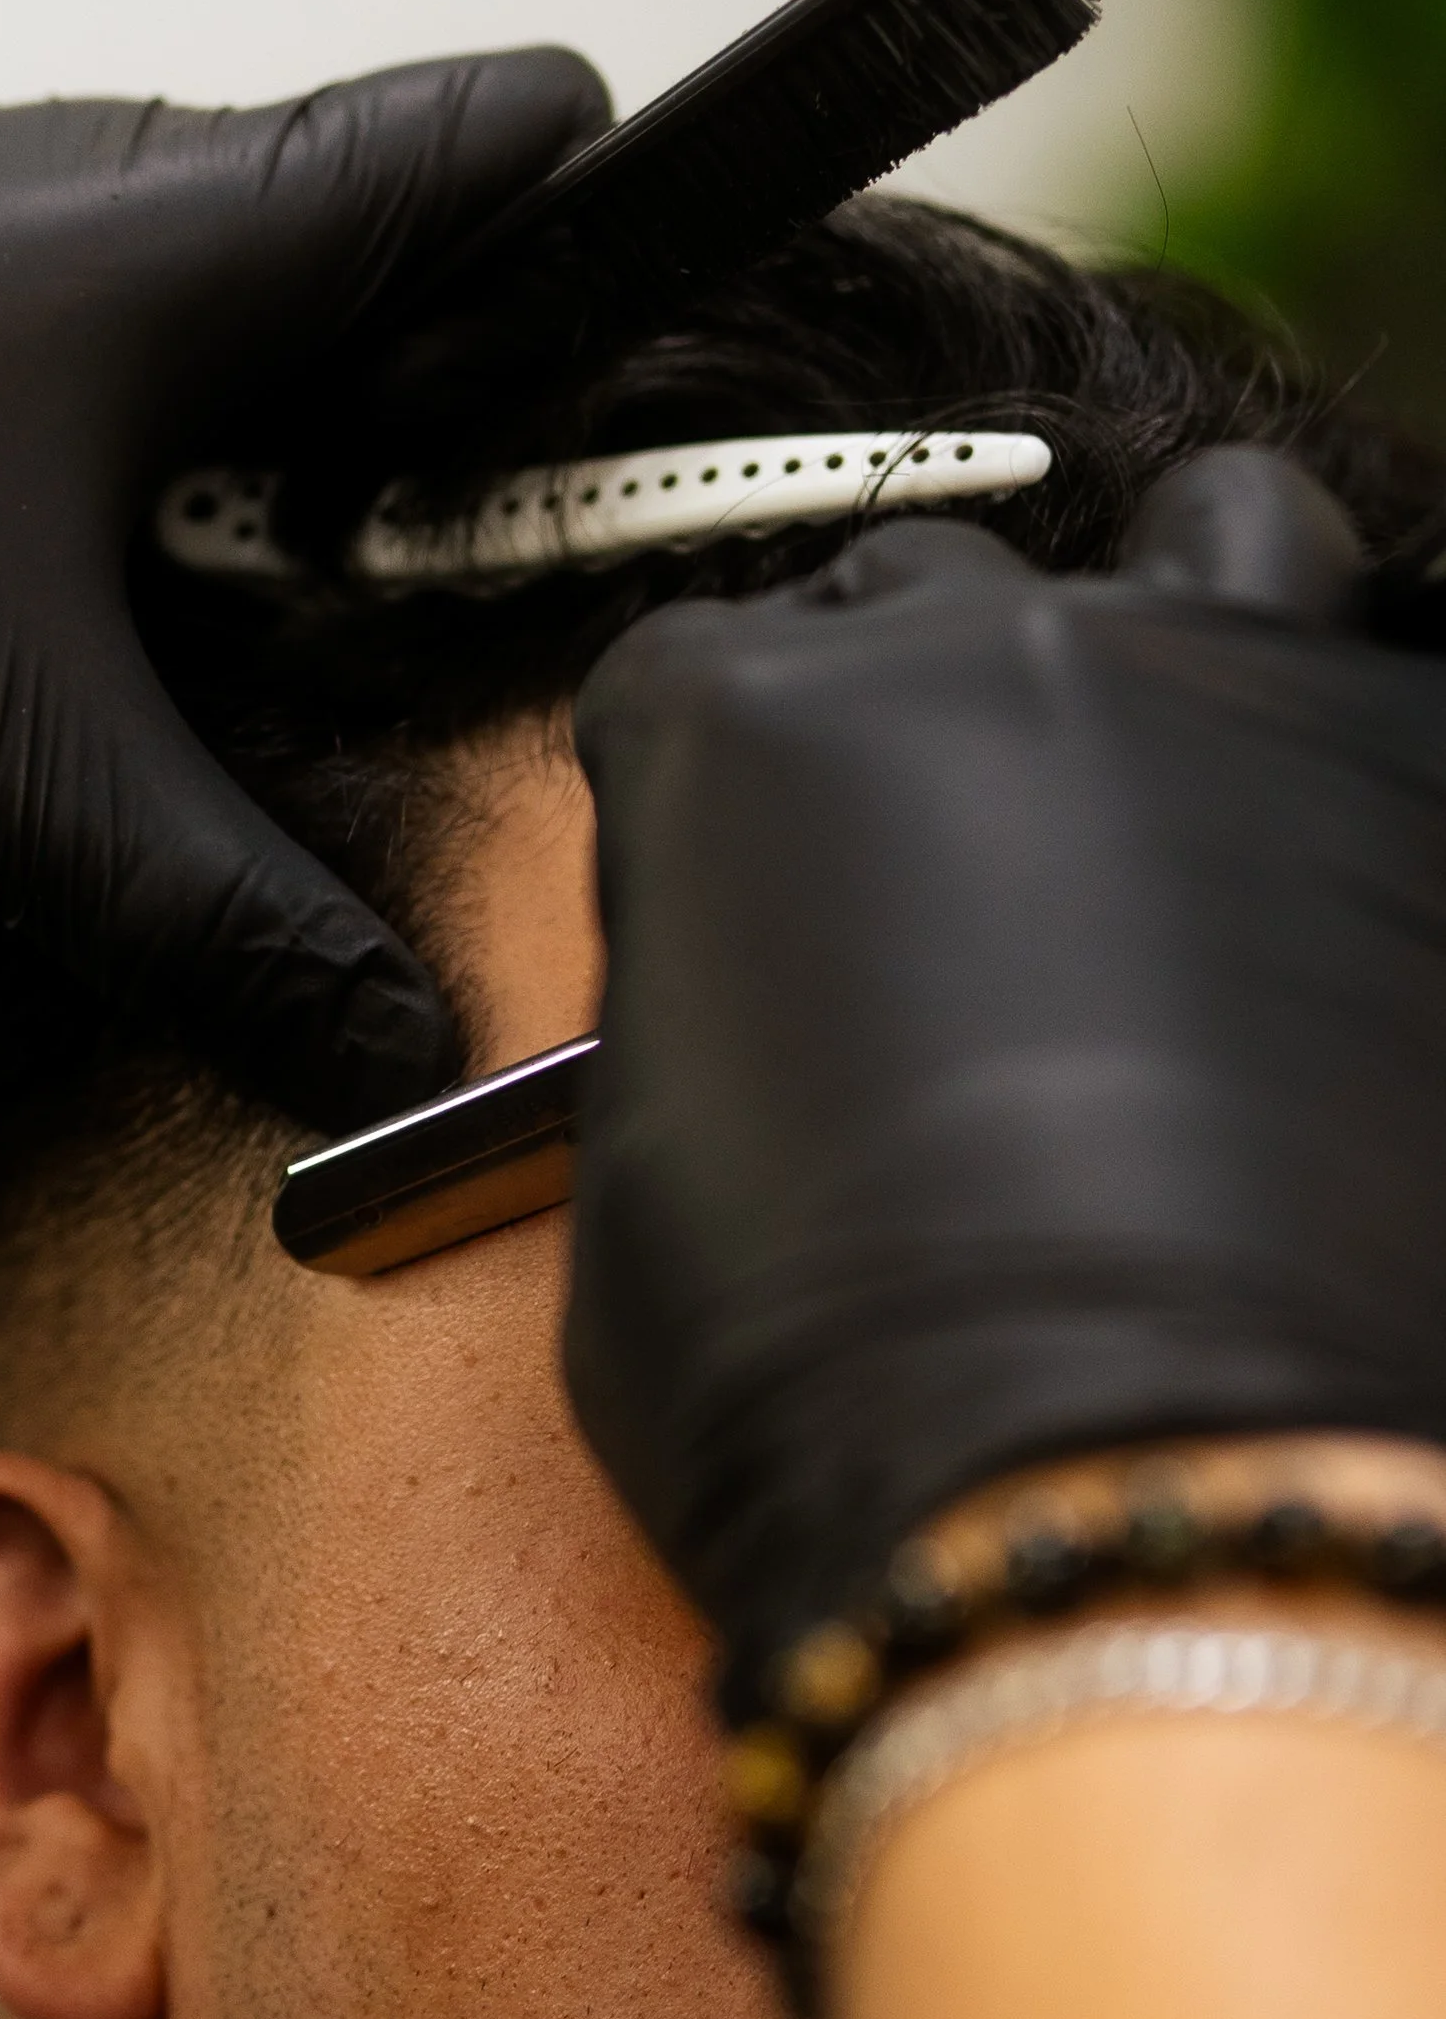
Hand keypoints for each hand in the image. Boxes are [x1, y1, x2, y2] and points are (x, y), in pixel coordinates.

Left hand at [0, 57, 604, 1126]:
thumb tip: (404, 1050)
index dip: (647, 277)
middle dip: (485, 478)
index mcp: (222, 225)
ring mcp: (33, 280)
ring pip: (277, 385)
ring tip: (294, 709)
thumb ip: (223, 912)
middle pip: (433, 291)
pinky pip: (139, 437)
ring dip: (314, 539)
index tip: (654, 489)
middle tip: (474, 671)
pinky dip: (180, 555)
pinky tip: (129, 702)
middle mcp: (148, 211)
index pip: (538, 144)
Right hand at [560, 445, 1445, 1699]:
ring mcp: (1228, 692)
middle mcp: (980, 657)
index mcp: (738, 730)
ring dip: (1186, 633)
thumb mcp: (650, 1178)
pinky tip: (1346, 918)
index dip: (718, 795)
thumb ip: (709, 1012)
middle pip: (931, 594)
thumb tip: (779, 1007)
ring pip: (1217, 540)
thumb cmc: (837, 1381)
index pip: (693, 669)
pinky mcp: (1430, 782)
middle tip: (957, 877)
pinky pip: (1411, 701)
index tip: (755, 890)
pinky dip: (1367, 784)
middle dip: (921, 710)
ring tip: (1195, 782)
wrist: (1116, 1479)